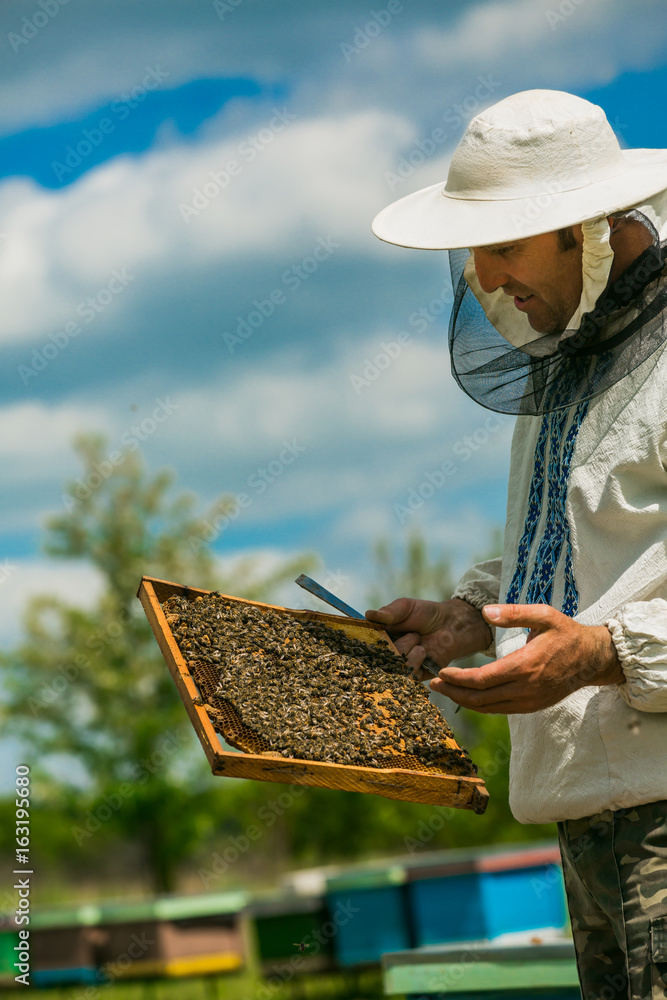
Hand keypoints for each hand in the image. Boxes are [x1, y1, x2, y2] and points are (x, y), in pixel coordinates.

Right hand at [365, 597, 491, 679]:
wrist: (453, 624)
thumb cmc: (427, 613)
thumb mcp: (406, 607)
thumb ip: (389, 611)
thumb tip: (369, 614)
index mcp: (381, 637)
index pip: (366, 644)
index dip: (367, 644)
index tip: (376, 638)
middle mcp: (388, 653)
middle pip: (379, 659)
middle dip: (396, 647)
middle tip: (414, 635)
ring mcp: (401, 665)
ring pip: (393, 669)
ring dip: (407, 656)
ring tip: (421, 645)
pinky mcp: (415, 676)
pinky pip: (406, 678)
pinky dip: (414, 666)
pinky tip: (424, 654)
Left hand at [429, 603, 623, 713]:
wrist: (592, 659)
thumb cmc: (566, 633)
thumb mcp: (544, 615)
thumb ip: (514, 613)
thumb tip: (485, 612)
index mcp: (525, 666)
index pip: (482, 679)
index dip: (458, 679)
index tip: (440, 673)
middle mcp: (525, 688)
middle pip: (480, 698)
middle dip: (453, 692)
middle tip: (433, 683)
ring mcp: (529, 701)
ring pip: (488, 707)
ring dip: (464, 701)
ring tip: (445, 690)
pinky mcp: (532, 706)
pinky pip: (500, 709)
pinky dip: (480, 704)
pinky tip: (468, 695)